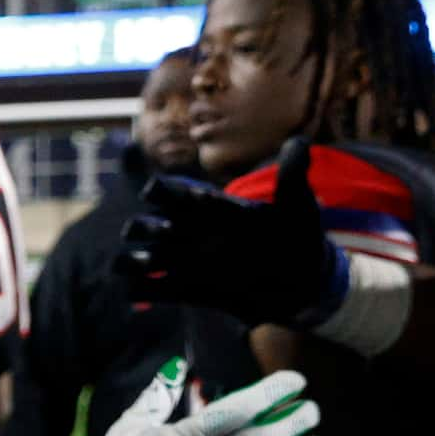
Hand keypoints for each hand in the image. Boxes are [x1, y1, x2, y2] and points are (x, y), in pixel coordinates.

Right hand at [117, 137, 346, 324]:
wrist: (302, 282)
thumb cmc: (297, 237)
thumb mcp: (297, 204)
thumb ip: (291, 176)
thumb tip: (300, 142)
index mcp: (209, 209)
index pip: (174, 192)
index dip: (164, 191)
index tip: (164, 193)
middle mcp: (190, 234)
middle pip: (146, 223)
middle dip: (145, 226)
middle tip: (166, 232)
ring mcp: (185, 263)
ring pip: (139, 256)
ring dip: (132, 259)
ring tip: (144, 265)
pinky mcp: (185, 292)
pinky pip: (149, 291)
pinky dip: (139, 292)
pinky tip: (141, 291)